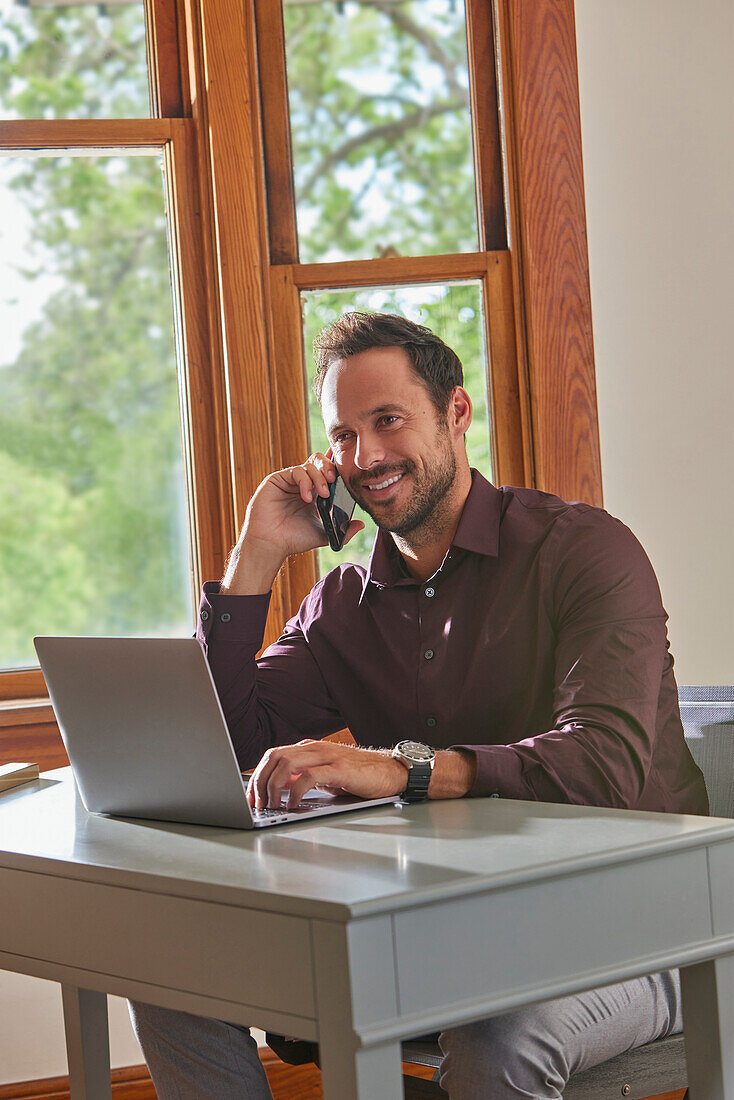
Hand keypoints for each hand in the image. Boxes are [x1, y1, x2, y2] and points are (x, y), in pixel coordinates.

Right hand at [222, 451, 363, 592]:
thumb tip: (361, 524)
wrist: (271, 544)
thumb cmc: (293, 539)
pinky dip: (305, 482)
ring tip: (323, 494)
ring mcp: (290, 480)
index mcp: (314, 492)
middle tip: (335, 481)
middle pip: (320, 461)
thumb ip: (343, 530)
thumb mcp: (324, 534)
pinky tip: (307, 497)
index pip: (327, 472)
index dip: (337, 465)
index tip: (348, 467)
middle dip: (330, 467)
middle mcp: (303, 483)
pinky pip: (296, 471)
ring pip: (310, 464)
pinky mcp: (277, 479)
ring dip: (319, 477)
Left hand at [246, 739, 407, 809]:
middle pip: (275, 757)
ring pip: (287, 764)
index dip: (258, 775)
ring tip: (271, 805)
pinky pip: (308, 777)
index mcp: (310, 749)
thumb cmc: (360, 776)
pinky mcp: (340, 769)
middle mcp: (316, 749)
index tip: (251, 796)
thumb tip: (278, 790)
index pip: (273, 755)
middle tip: (257, 803)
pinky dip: (295, 791)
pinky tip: (293, 804)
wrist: (393, 772)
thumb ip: (304, 776)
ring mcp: (328, 757)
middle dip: (260, 781)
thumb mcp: (326, 775)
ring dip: (273, 786)